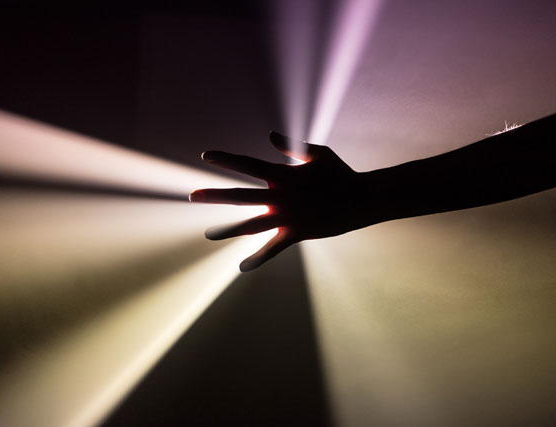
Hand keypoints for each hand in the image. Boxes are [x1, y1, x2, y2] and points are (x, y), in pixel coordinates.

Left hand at [190, 131, 363, 271]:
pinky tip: (241, 267)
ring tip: (207, 234)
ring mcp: (287, 217)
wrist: (362, 199)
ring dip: (227, 230)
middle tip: (193, 195)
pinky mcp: (296, 234)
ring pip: (251, 225)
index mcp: (283, 174)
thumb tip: (270, 134)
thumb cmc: (340, 172)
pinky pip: (272, 249)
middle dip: (215, 195)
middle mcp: (281, 196)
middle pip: (240, 195)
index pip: (247, 164)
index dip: (225, 159)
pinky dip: (258, 259)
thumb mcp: (317, 153)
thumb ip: (291, 145)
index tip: (205, 156)